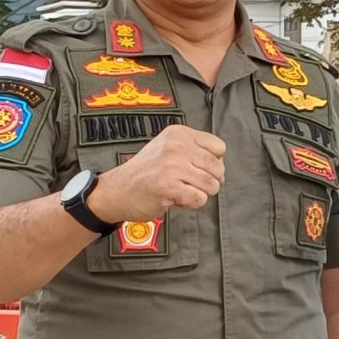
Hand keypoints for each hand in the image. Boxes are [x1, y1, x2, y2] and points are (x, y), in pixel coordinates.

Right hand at [88, 124, 225, 221]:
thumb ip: (193, 150)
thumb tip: (221, 164)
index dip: (213, 163)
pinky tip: (175, 199)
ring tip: (181, 191)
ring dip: (200, 194)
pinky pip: (199, 199)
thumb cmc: (144, 172)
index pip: (219, 147)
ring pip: (211, 185)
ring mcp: (173, 166)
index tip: (198, 170)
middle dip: (209, 181)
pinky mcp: (169, 187)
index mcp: (179, 134)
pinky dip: (191, 204)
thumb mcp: (167, 147)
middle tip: (190, 185)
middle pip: (218, 168)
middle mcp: (177, 146)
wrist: (116, 190)